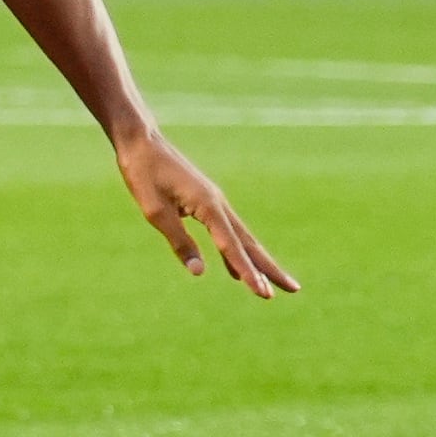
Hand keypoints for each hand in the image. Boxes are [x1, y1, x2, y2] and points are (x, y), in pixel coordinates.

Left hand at [116, 129, 294, 297]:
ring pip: (242, 237)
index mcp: (208, 206)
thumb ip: (179, 241)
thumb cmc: (144, 174)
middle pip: (249, 243)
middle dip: (269, 268)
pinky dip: (235, 251)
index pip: (231, 246)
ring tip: (274, 284)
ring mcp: (215, 202)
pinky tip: (235, 269)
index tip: (263, 294)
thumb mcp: (155, 211)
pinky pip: (227, 232)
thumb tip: (199, 272)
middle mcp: (219, 204)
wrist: (142, 142)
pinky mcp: (207, 202)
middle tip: (294, 289)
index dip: (247, 272)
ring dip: (258, 261)